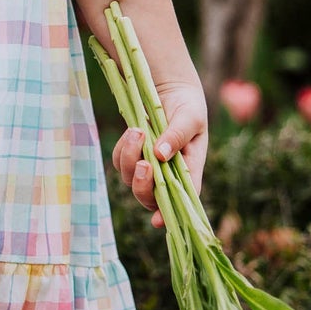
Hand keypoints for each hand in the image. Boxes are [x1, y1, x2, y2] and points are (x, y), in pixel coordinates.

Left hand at [111, 82, 208, 231]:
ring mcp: (148, 166)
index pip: (182, 199)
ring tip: (138, 131)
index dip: (170, 213)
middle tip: (143, 163)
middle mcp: (168, 174)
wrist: (169, 89)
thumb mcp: (190, 117)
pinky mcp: (131, 155)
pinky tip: (133, 131)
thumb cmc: (187, 105)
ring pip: (132, 179)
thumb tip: (160, 156)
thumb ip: (177, 136)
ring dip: (131, 158)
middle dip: (143, 185)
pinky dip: (123, 149)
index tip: (158, 221)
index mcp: (190, 169)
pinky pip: (120, 162)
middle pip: (150, 197)